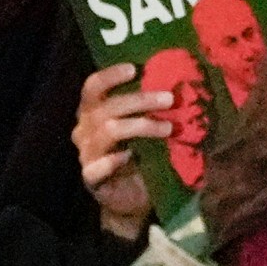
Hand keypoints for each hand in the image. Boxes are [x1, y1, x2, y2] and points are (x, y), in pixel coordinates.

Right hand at [75, 63, 168, 241]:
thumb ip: (152, 105)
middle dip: (140, 100)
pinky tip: (130, 156)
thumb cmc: (142, 151)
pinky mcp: (90, 179)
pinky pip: (96, 167)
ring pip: (108, 131)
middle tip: (170, 98)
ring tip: (169, 128)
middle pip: (106, 107)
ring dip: (141, 125)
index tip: (134, 69)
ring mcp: (85, 154)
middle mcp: (84, 129)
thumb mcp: (146, 124)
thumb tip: (181, 77)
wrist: (134, 196)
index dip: (110, 76)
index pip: (93, 87)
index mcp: (94, 111)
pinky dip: (112, 160)